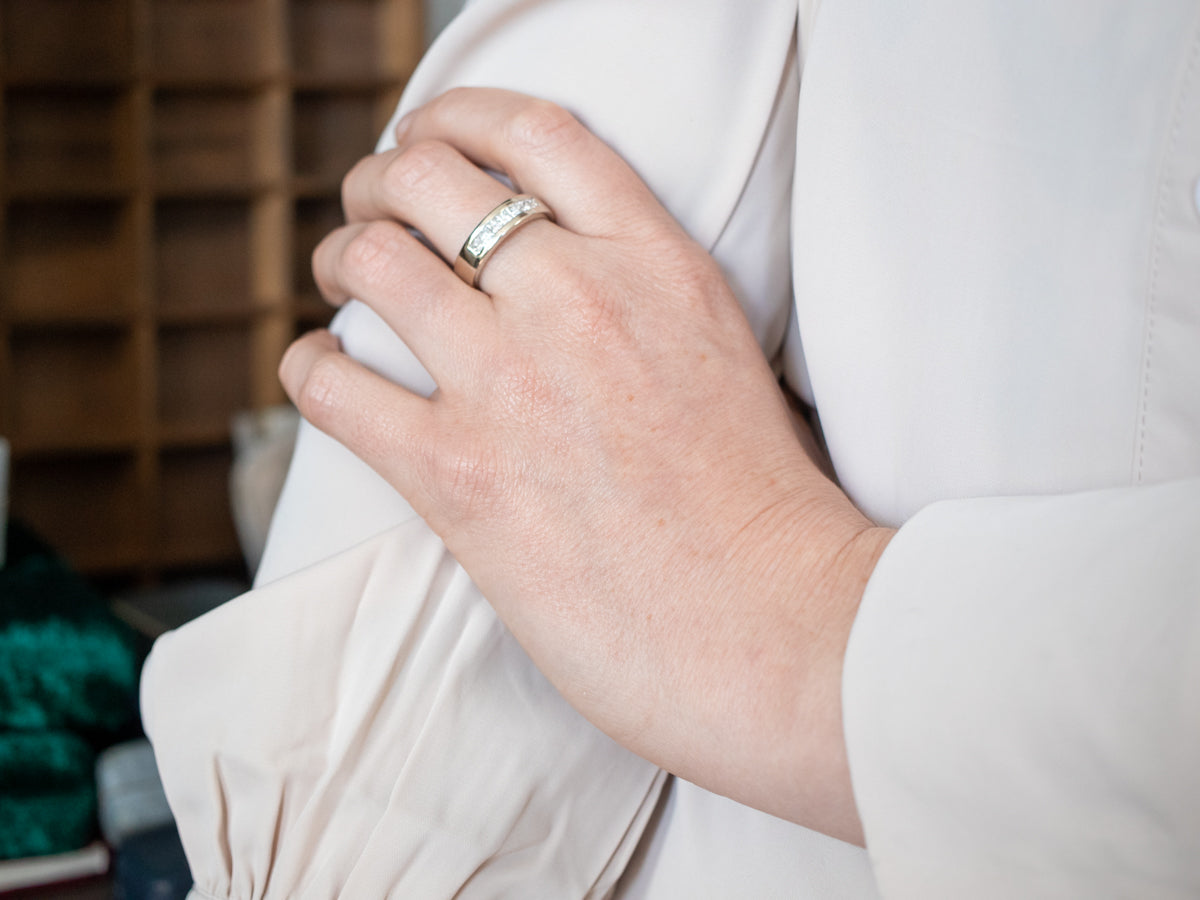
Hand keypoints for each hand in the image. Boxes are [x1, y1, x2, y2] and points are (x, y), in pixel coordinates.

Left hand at [279, 88, 891, 843]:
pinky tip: (322, 373)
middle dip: (380, 184)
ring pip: (372, 263)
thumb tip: (556, 278)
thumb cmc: (761, 510)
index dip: (459, 116)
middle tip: (371, 213)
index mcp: (656, 263)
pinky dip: (310, 368)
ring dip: (340, 261)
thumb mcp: (723, 353)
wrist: (775, 625)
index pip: (535, 131)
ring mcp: (514, 382)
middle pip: (429, 178)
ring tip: (343, 282)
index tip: (429, 135)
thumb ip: (642, 296)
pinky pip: (334, 385)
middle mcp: (579, 299)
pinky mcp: (460, 475)